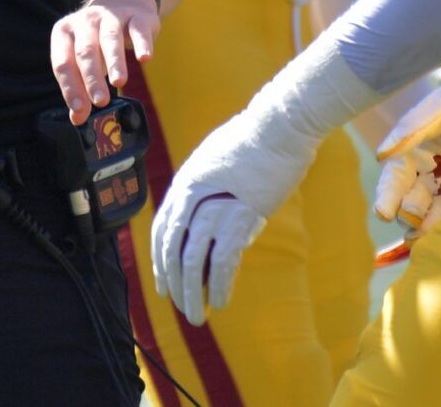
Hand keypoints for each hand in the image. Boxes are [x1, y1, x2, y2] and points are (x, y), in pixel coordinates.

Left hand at [50, 0, 158, 123]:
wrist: (124, 0)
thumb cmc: (99, 39)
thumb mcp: (84, 59)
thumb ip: (80, 86)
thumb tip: (78, 119)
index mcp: (65, 32)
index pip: (62, 62)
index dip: (70, 87)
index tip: (79, 109)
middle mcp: (85, 21)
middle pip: (85, 52)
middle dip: (92, 78)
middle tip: (100, 102)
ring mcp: (110, 15)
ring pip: (110, 39)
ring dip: (114, 62)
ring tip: (119, 83)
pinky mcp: (136, 15)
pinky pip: (138, 29)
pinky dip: (142, 43)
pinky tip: (144, 58)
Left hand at [149, 108, 310, 324]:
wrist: (280, 125)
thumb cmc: (256, 141)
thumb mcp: (220, 162)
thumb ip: (209, 189)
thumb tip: (211, 218)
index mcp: (185, 182)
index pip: (162, 229)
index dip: (159, 260)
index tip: (162, 284)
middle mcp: (193, 194)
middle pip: (173, 248)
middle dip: (173, 284)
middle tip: (180, 308)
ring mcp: (216, 205)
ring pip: (193, 260)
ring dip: (193, 293)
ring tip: (197, 316)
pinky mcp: (242, 214)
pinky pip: (223, 259)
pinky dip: (220, 284)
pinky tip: (221, 301)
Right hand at [370, 84, 440, 237]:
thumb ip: (413, 127)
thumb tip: (381, 154)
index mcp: (418, 140)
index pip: (397, 170)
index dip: (388, 191)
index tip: (383, 211)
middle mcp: (430, 160)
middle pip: (408, 189)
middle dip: (399, 206)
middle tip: (395, 220)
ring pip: (425, 202)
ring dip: (416, 218)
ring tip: (411, 233)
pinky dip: (435, 221)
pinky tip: (425, 233)